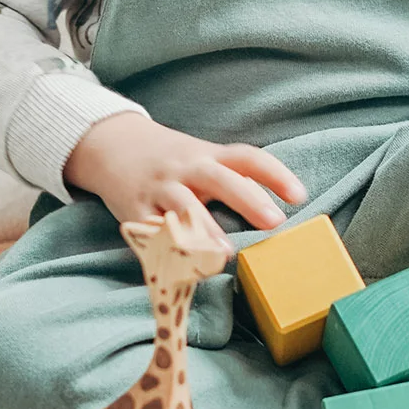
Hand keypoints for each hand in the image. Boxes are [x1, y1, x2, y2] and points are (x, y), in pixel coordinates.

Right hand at [63, 112, 306, 230]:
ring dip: (205, 230)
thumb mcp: (202, 159)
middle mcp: (185, 168)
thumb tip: (273, 209)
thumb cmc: (170, 160)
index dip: (275, 174)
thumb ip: (235, 180)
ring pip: (184, 207)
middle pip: (220, 179)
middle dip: (249, 199)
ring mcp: (159, 188)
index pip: (247, 158)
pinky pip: (150, 229)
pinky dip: (165, 245)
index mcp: (208, 155)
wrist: (108, 144)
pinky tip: (179, 264)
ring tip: (224, 253)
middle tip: (275, 221)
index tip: (300, 196)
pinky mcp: (133, 209)